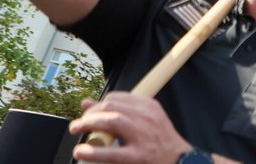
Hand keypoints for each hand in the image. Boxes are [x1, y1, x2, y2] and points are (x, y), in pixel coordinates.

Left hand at [70, 93, 190, 162]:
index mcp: (150, 107)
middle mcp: (147, 118)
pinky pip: (111, 152)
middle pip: (112, 107)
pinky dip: (92, 151)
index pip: (118, 97)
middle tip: (79, 124)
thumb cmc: (159, 141)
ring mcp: (142, 136)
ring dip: (89, 124)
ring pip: (112, 121)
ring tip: (77, 131)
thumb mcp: (145, 120)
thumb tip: (87, 103)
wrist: (178, 160)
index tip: (90, 112)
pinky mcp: (137, 156)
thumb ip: (118, 110)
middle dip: (90, 114)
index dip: (98, 104)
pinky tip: (81, 151)